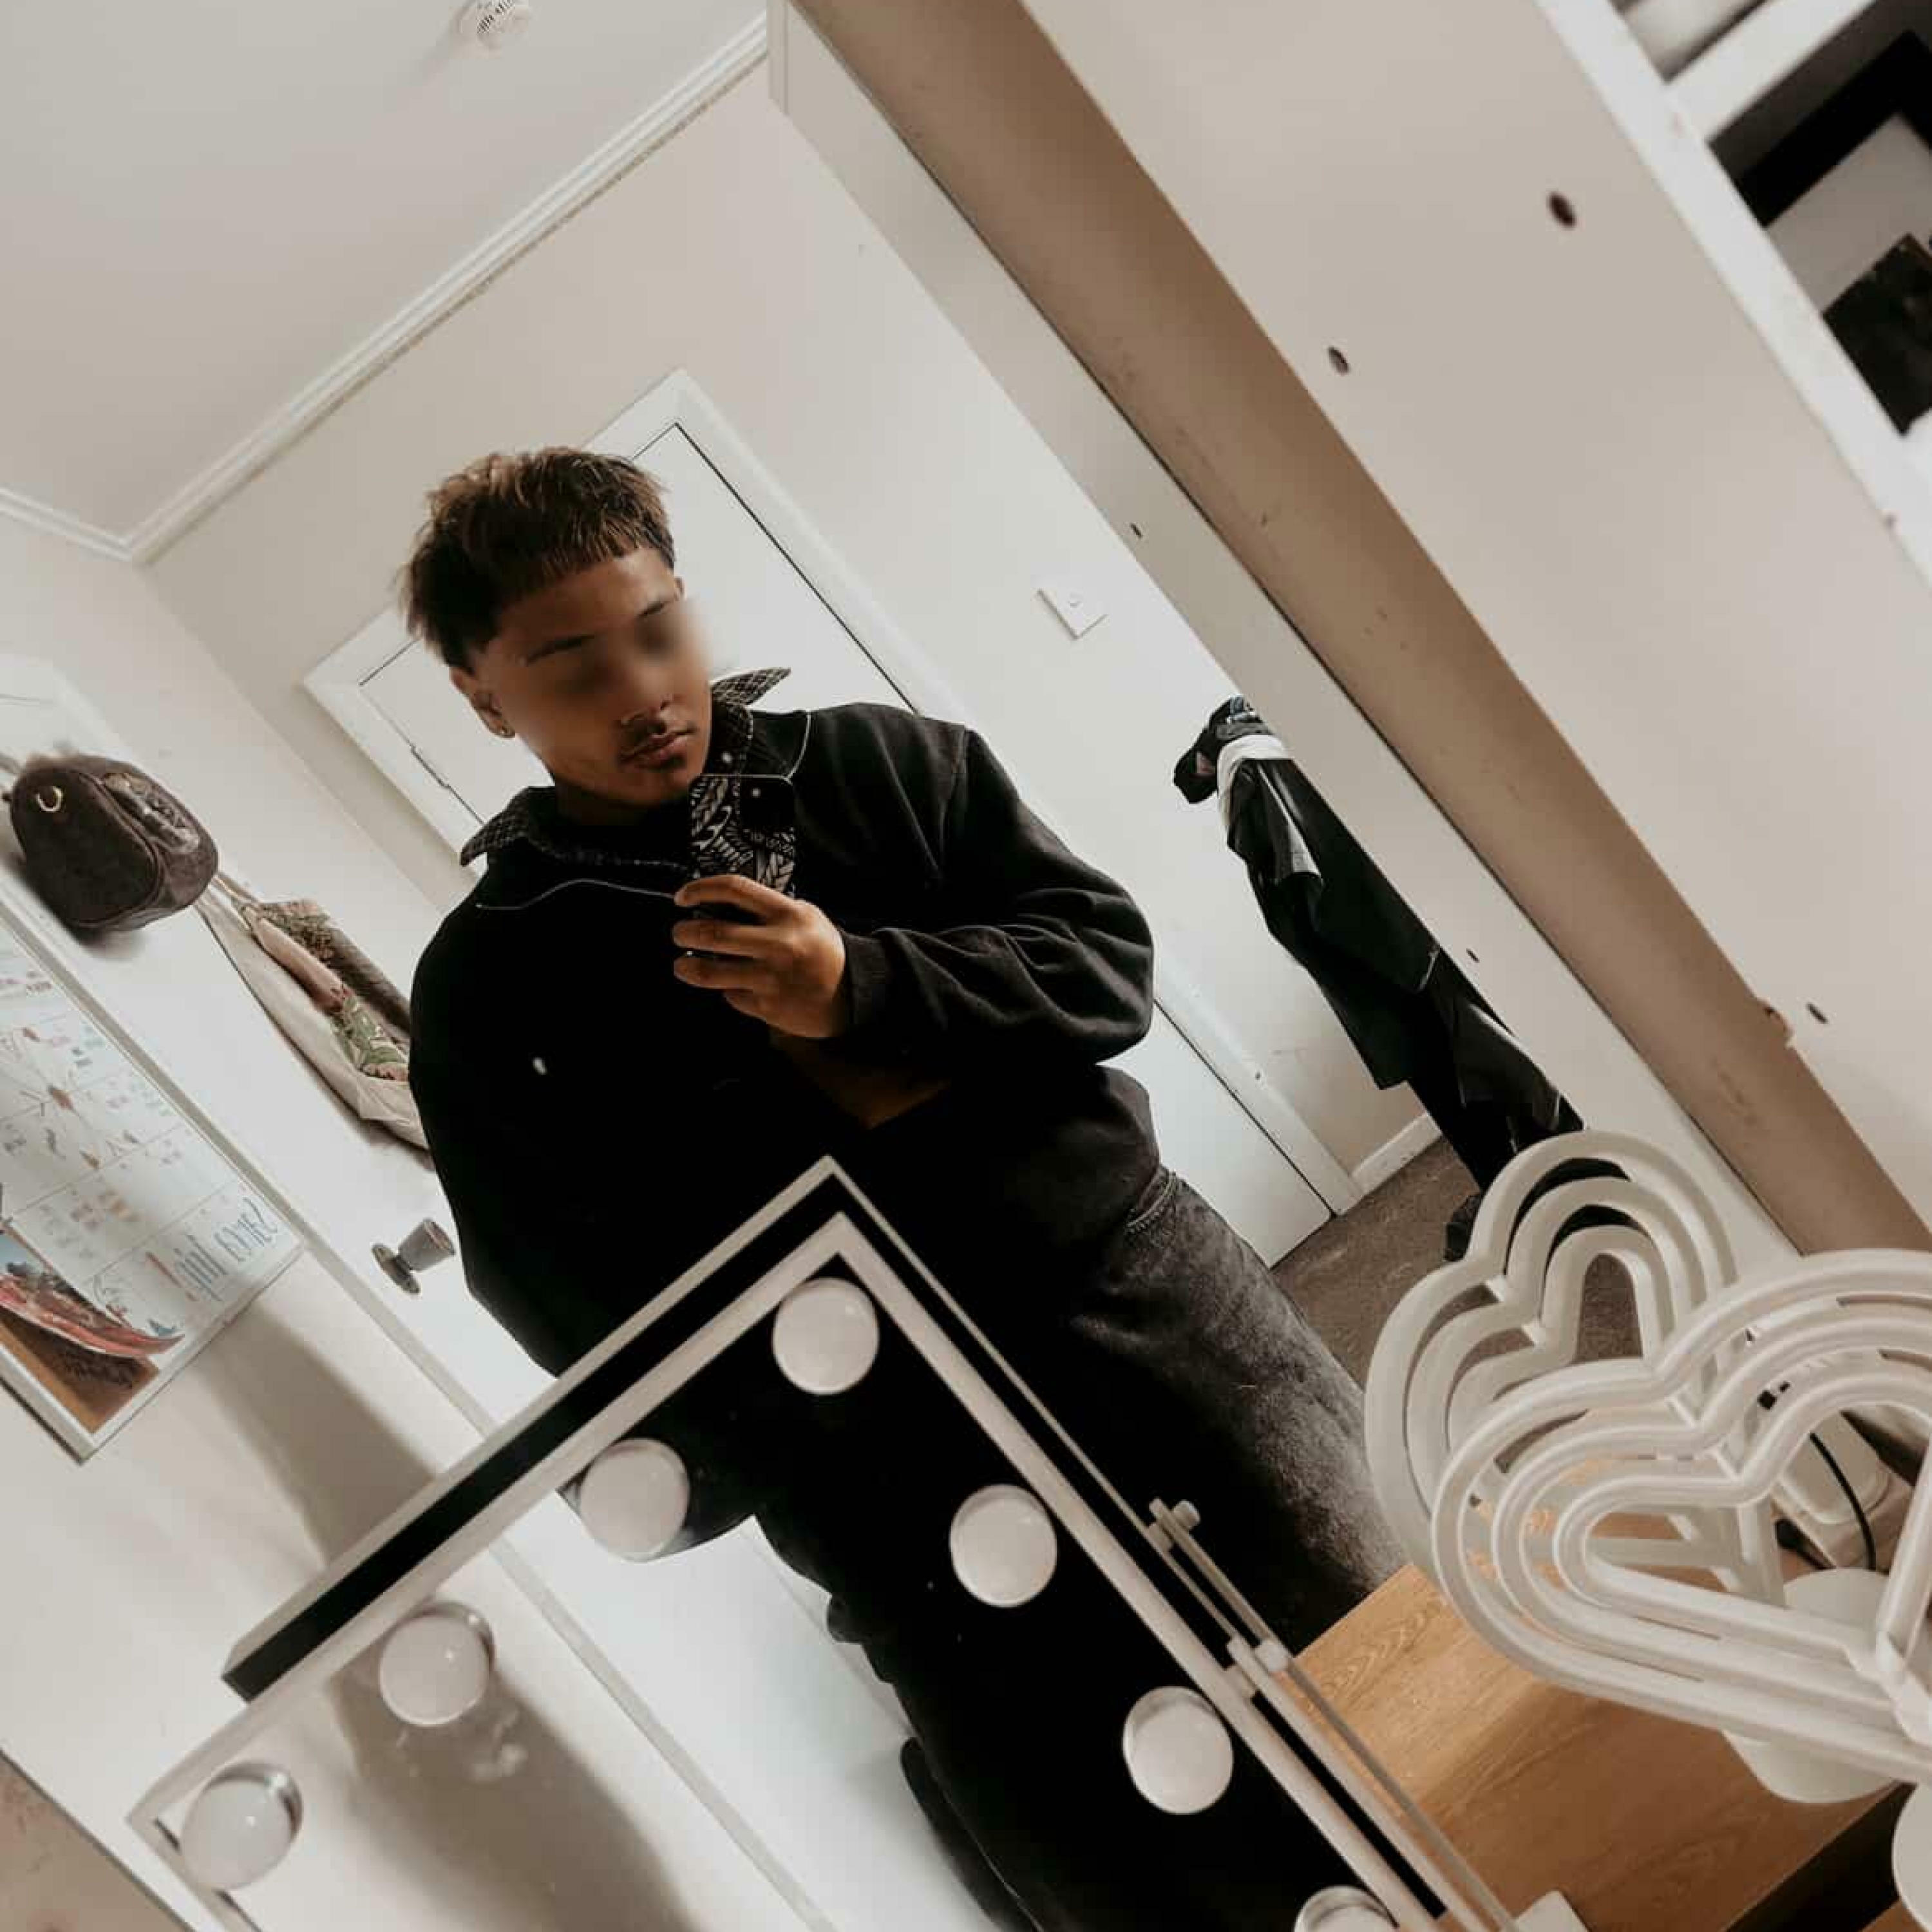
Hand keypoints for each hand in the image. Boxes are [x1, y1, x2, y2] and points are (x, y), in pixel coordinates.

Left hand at [671, 875, 851, 1038]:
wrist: (852, 993)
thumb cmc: (822, 949)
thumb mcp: (804, 916)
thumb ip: (767, 909)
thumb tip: (717, 906)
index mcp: (787, 914)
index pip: (734, 889)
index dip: (701, 889)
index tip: (682, 897)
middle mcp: (778, 944)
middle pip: (713, 932)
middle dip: (684, 932)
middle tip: (679, 933)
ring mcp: (771, 978)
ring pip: (710, 971)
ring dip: (687, 967)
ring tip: (682, 965)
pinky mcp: (767, 1006)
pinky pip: (731, 995)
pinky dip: (726, 990)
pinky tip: (733, 985)